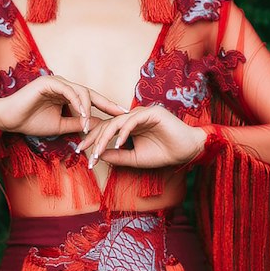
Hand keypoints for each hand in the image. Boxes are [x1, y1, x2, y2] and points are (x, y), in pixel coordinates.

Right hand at [0, 75, 126, 139]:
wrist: (9, 120)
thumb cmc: (31, 121)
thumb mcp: (61, 125)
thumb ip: (79, 123)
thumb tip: (99, 125)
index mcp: (66, 94)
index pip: (91, 99)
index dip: (107, 106)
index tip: (122, 114)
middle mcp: (63, 86)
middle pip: (90, 93)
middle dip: (107, 103)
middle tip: (121, 113)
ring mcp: (56, 82)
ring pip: (81, 91)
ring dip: (88, 108)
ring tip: (91, 124)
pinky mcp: (48, 82)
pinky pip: (68, 91)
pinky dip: (76, 103)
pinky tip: (82, 114)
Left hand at [74, 104, 206, 169]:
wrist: (187, 151)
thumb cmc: (163, 153)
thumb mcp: (135, 158)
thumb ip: (117, 156)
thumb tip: (98, 155)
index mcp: (129, 126)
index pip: (106, 130)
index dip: (93, 140)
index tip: (82, 153)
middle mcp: (133, 117)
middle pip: (108, 124)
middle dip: (94, 137)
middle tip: (83, 150)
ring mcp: (142, 113)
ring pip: (117, 122)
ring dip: (106, 137)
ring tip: (97, 150)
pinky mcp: (152, 112)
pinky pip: (133, 120)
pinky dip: (124, 132)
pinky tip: (118, 143)